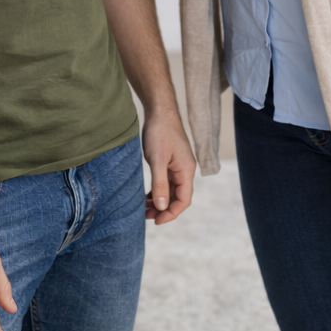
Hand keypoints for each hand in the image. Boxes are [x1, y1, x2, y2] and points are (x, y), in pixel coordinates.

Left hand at [142, 109, 195, 224]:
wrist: (159, 110)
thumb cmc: (160, 132)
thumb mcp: (157, 159)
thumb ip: (160, 183)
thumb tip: (162, 207)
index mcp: (186, 170)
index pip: (184, 200)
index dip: (171, 213)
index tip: (156, 220)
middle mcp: (185, 170)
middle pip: (177, 197)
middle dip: (163, 209)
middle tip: (145, 216)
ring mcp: (178, 166)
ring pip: (171, 190)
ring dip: (159, 201)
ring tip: (143, 208)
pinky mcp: (170, 161)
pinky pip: (166, 182)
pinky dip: (158, 190)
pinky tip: (146, 195)